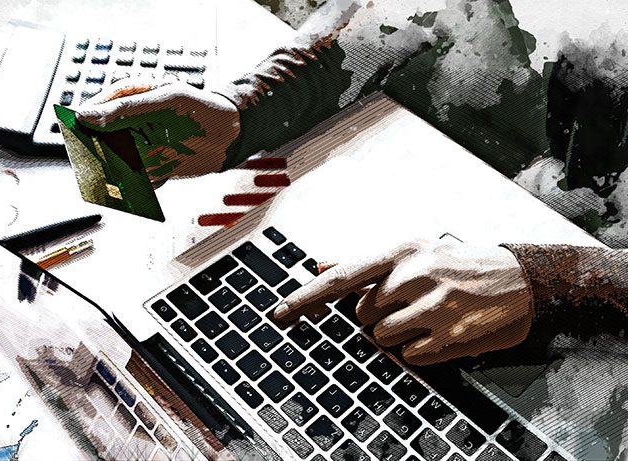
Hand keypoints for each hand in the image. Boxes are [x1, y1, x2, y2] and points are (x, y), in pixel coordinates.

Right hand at [76, 79, 239, 185]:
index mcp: (131, 98)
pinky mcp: (150, 167)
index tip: (76, 131)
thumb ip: (130, 108)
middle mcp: (131, 123)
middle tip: (95, 159)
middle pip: (101, 138)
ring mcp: (139, 146)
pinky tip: (140, 187)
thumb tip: (89, 115)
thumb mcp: (167, 102)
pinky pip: (135, 179)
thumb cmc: (202, 109)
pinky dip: (135, 186)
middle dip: (98, 150)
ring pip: (116, 161)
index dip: (84, 120)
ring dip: (116, 171)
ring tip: (117, 178)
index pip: (96, 107)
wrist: (230, 136)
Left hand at [274, 240, 534, 364]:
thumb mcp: (416, 252)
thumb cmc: (462, 265)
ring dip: (397, 334)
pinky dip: (419, 349)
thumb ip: (368, 264)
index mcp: (403, 251)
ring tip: (427, 316)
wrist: (524, 280)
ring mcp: (434, 306)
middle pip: (362, 315)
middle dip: (376, 316)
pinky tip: (440, 331)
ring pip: (381, 337)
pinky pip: (410, 355)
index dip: (307, 297)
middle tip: (408, 305)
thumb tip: (321, 265)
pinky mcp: (451, 335)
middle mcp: (415, 275)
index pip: (343, 277)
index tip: (279, 313)